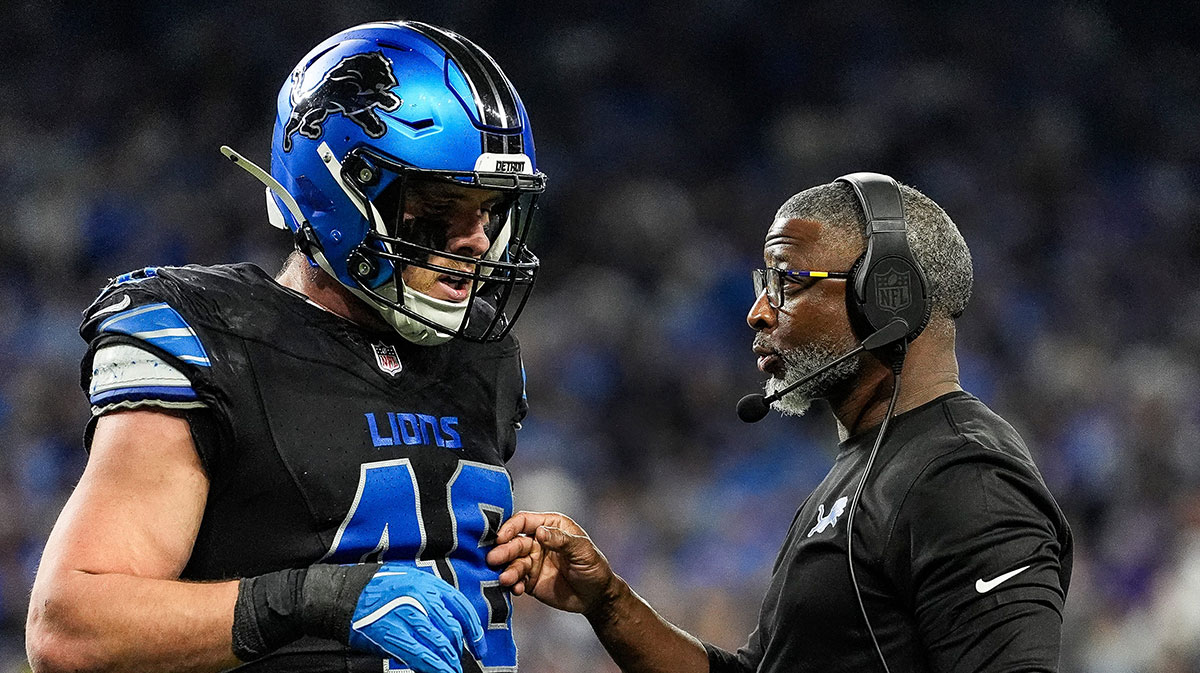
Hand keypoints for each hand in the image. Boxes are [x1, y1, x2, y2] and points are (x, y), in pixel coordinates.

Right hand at [348, 564, 485, 672]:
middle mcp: (421, 597)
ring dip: (449, 662)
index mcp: (428, 583)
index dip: (474, 630)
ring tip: (452, 671)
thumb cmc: (374, 588)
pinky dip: (433, 666)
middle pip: (452, 628)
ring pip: (439, 643)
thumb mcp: (408, 582)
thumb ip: (428, 599)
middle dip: (459, 650)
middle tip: (460, 663)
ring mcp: (407, 614)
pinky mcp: (392, 633)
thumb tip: (445, 626)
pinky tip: (440, 672)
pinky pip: (420, 654)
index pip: (461, 608)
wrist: (342, 594)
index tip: (479, 645)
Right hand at [485, 511, 620, 615]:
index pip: (524, 521)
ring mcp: (532, 561)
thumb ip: (562, 540)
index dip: (510, 527)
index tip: (501, 538)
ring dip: (507, 570)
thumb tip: (539, 532)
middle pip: (514, 542)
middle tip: (493, 559)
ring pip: (513, 563)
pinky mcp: (529, 580)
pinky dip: (513, 584)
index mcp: (550, 526)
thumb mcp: (582, 550)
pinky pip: (516, 580)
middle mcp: (538, 541)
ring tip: (506, 579)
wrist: (596, 597)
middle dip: (503, 551)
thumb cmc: (594, 567)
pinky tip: (516, 589)